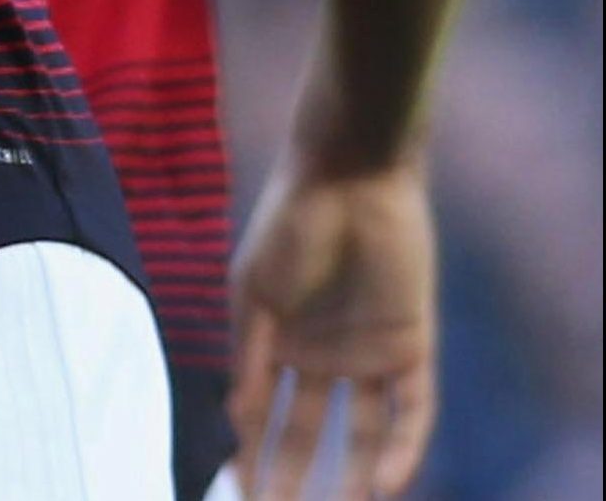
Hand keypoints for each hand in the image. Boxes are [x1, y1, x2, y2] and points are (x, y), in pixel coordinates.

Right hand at [227, 155, 440, 499]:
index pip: (262, 411)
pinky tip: (383, 482)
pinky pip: (411, 411)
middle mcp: (322, 355)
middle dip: (294, 476)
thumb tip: (235, 420)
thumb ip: (248, 355)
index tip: (236, 490)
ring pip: (364, 431)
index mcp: (276, 340)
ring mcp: (369, 354)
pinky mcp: (412, 348)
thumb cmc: (287, 226)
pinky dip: (401, 448)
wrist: (347, 179)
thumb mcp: (254, 292)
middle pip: (310, 431)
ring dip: (353, 475)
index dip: (250, 452)